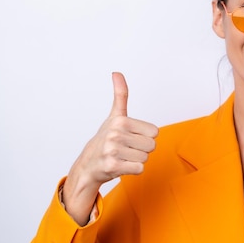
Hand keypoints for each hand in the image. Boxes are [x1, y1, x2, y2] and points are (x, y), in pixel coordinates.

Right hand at [63, 72, 157, 223]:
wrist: (88, 164)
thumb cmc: (105, 138)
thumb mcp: (114, 115)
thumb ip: (120, 94)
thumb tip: (116, 72)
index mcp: (121, 120)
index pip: (155, 132)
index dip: (145, 137)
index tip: (130, 137)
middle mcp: (116, 134)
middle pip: (152, 146)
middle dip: (141, 150)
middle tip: (126, 149)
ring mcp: (113, 151)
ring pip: (145, 158)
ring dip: (136, 160)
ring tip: (122, 157)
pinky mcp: (112, 166)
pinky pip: (139, 169)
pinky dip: (133, 170)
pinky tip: (120, 166)